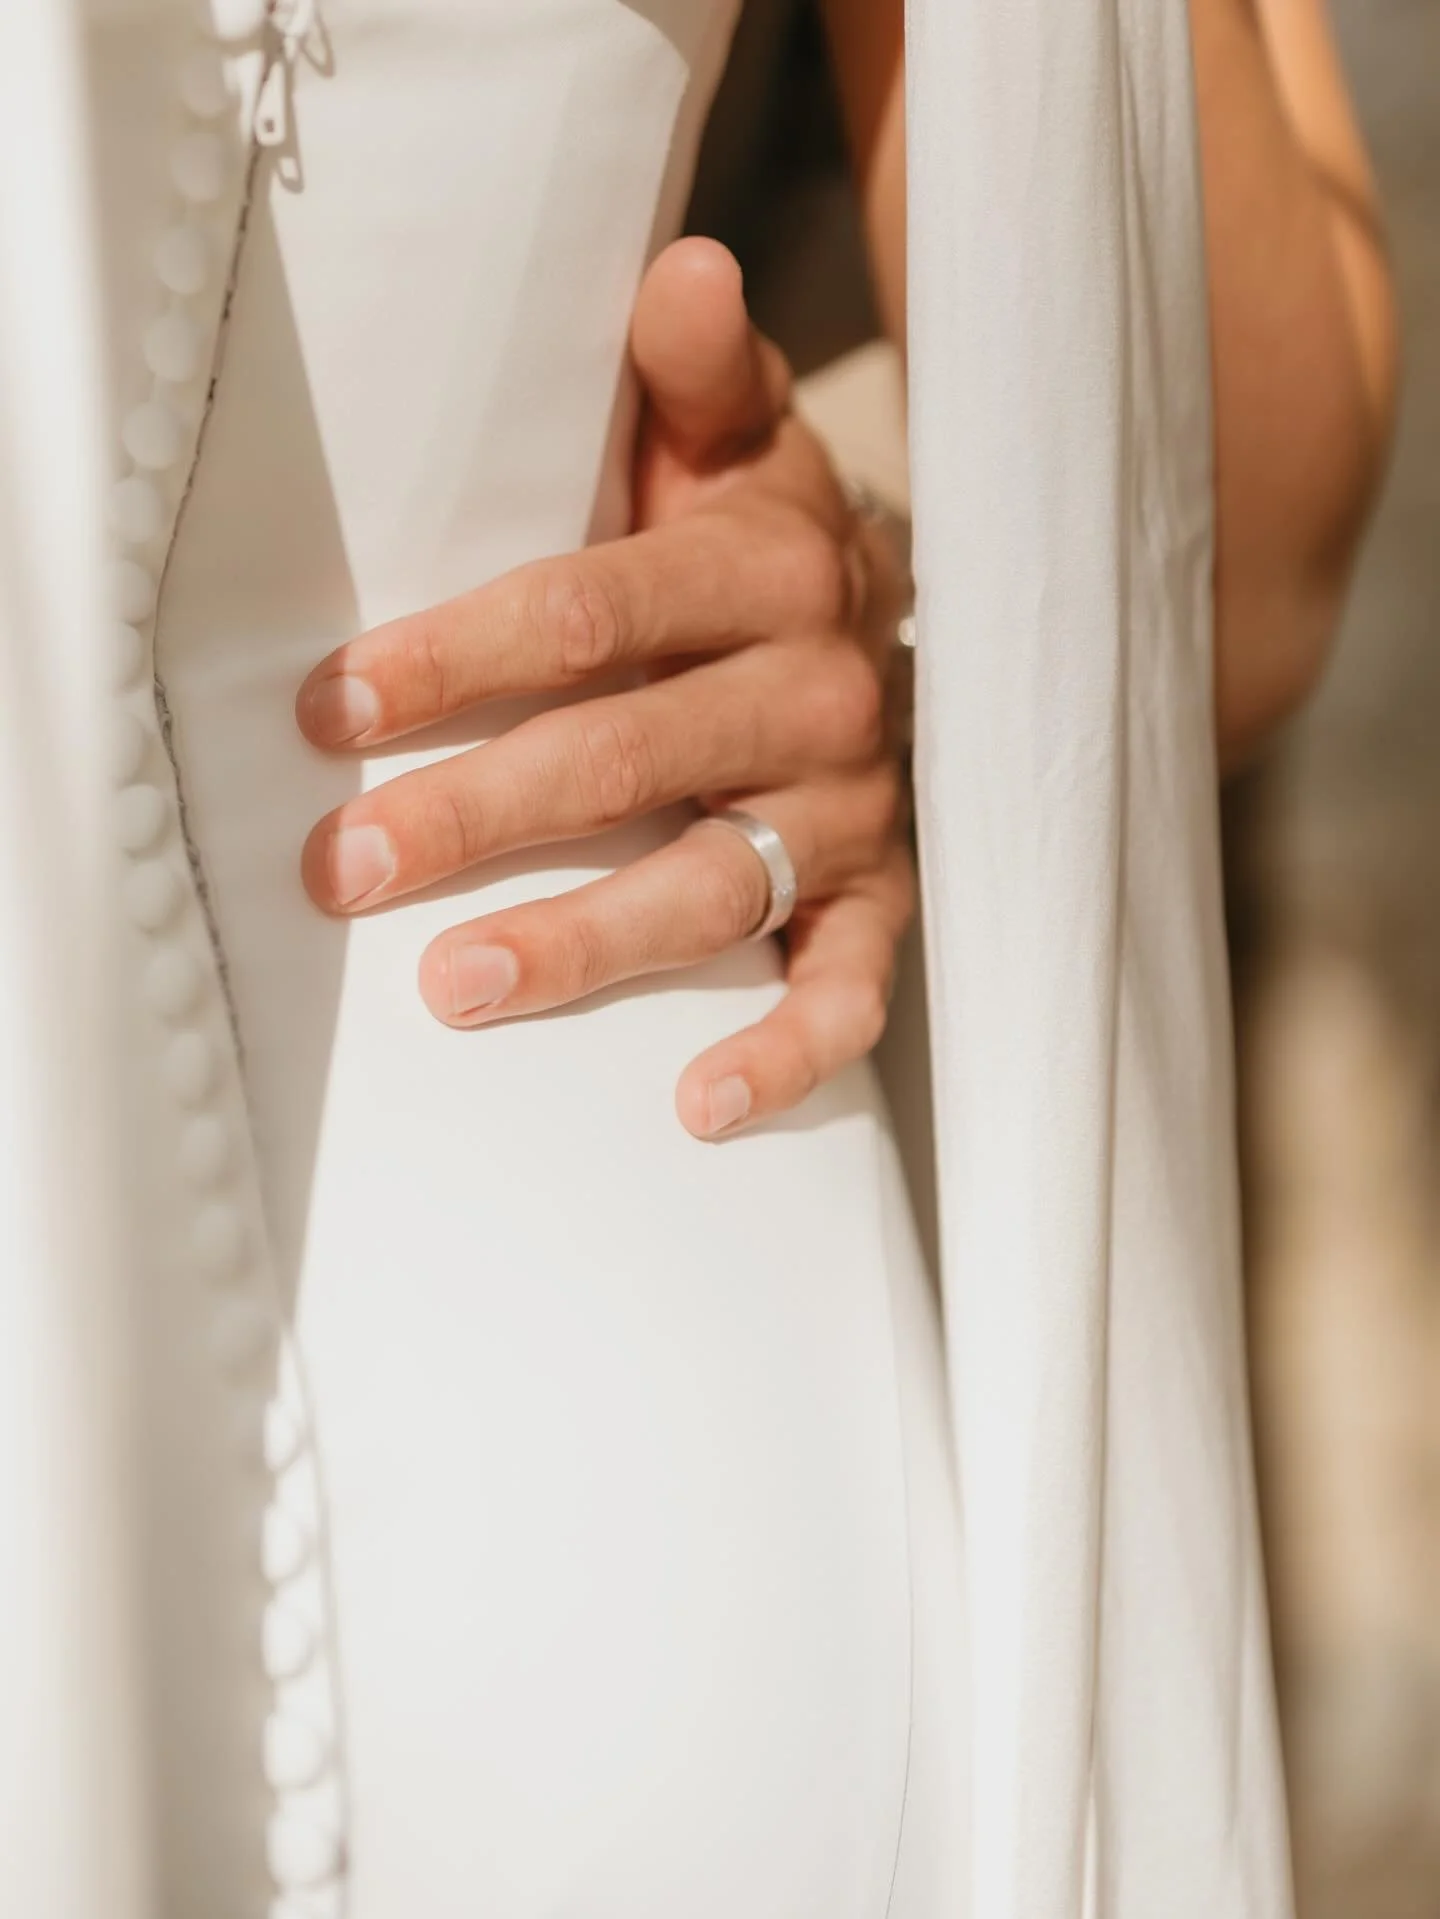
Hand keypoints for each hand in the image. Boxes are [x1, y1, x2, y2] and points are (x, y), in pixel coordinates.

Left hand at [296, 238, 914, 1138]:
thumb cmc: (761, 543)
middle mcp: (818, 693)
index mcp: (769, 569)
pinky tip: (699, 1104)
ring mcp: (856, 810)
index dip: (459, 658)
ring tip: (458, 985)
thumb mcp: (736, 444)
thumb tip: (680, 268)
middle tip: (348, 865)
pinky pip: (853, 988)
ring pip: (720, 883)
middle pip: (632, 758)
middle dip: (480, 812)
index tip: (337, 708)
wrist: (895, 628)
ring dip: (589, 939)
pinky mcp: (885, 900)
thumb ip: (697, 374)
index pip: (593, 614)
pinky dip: (788, 1050)